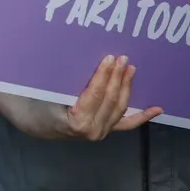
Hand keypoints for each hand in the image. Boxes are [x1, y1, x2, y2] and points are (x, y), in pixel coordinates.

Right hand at [40, 56, 161, 140]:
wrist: (33, 124)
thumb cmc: (36, 104)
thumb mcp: (47, 93)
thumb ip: (68, 84)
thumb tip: (86, 63)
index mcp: (78, 121)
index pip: (95, 94)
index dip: (103, 76)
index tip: (109, 58)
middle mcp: (93, 130)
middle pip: (111, 100)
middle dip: (118, 77)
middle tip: (123, 58)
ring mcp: (101, 132)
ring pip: (120, 108)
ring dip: (127, 87)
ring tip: (131, 69)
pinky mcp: (105, 130)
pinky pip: (126, 124)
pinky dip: (142, 117)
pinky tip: (156, 109)